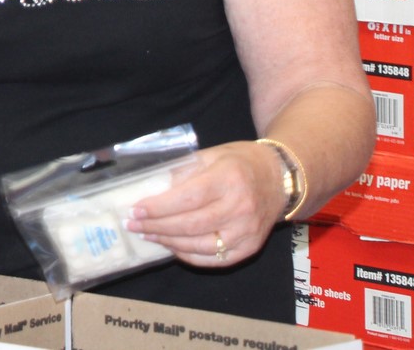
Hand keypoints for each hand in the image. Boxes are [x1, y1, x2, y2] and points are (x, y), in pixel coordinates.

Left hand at [125, 141, 286, 266]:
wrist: (281, 179)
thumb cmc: (240, 163)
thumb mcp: (211, 155)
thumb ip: (183, 170)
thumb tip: (153, 188)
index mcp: (229, 179)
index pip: (188, 198)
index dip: (159, 207)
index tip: (136, 209)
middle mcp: (240, 208)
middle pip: (191, 224)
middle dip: (157, 226)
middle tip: (133, 224)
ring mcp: (247, 231)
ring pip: (201, 245)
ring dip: (168, 242)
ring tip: (147, 235)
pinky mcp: (251, 247)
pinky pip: (216, 259)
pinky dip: (190, 256)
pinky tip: (171, 247)